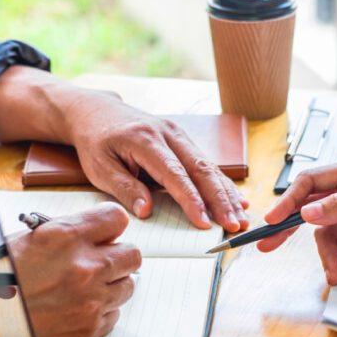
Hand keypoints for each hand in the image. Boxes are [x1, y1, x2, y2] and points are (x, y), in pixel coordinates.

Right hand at [8, 204, 141, 336]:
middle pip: (132, 255)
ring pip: (127, 286)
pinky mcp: (90, 328)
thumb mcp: (22, 243)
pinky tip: (76, 309)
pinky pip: (113, 314)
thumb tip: (89, 232)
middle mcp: (84, 267)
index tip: (106, 232)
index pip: (116, 219)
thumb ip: (62, 234)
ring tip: (84, 288)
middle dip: (118, 256)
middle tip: (101, 262)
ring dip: (111, 285)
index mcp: (64, 238)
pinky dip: (100, 311)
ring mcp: (90, 300)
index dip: (111, 226)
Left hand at [65, 90, 248, 231]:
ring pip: (209, 166)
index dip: (192, 200)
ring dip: (227, 194)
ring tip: (241, 218)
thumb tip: (146, 211)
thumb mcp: (99, 168)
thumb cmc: (96, 141)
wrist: (96, 111)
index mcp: (146, 140)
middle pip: (201, 169)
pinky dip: (222, 184)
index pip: (174, 174)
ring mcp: (179, 135)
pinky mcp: (183, 141)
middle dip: (220, 200)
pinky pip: (207, 164)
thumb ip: (124, 189)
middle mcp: (168, 133)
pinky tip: (237, 200)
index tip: (204, 222)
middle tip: (233, 225)